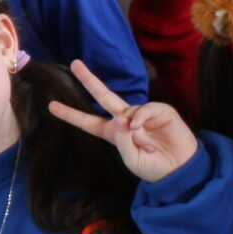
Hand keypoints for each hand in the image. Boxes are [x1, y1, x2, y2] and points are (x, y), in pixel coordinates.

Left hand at [48, 59, 199, 180]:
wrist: (181, 170)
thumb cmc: (155, 168)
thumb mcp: (133, 160)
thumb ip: (123, 141)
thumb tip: (120, 119)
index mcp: (114, 134)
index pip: (88, 122)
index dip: (71, 115)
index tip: (51, 106)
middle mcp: (125, 120)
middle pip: (103, 97)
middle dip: (89, 80)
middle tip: (75, 64)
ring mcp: (142, 114)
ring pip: (127, 112)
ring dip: (135, 131)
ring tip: (147, 146)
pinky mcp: (160, 110)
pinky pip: (144, 109)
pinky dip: (141, 118)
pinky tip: (142, 127)